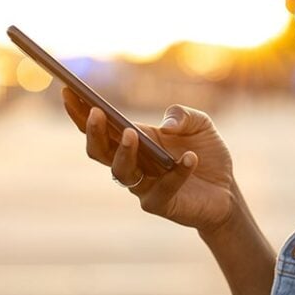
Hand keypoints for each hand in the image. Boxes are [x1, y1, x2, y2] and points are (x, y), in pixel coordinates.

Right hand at [62, 87, 236, 231]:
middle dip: (94, 132)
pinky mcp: (161, 203)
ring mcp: (143, 186)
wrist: (226, 190)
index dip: (80, 111)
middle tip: (96, 113)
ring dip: (124, 152)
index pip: (101, 126)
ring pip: (121, 172)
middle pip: (99, 150)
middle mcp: (132, 163)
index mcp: (134, 139)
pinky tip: (190, 158)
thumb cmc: (206, 152)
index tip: (68, 91)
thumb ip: (183, 115)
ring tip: (132, 133)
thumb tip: (166, 126)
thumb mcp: (200, 123)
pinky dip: (177, 172)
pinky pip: (163, 188)